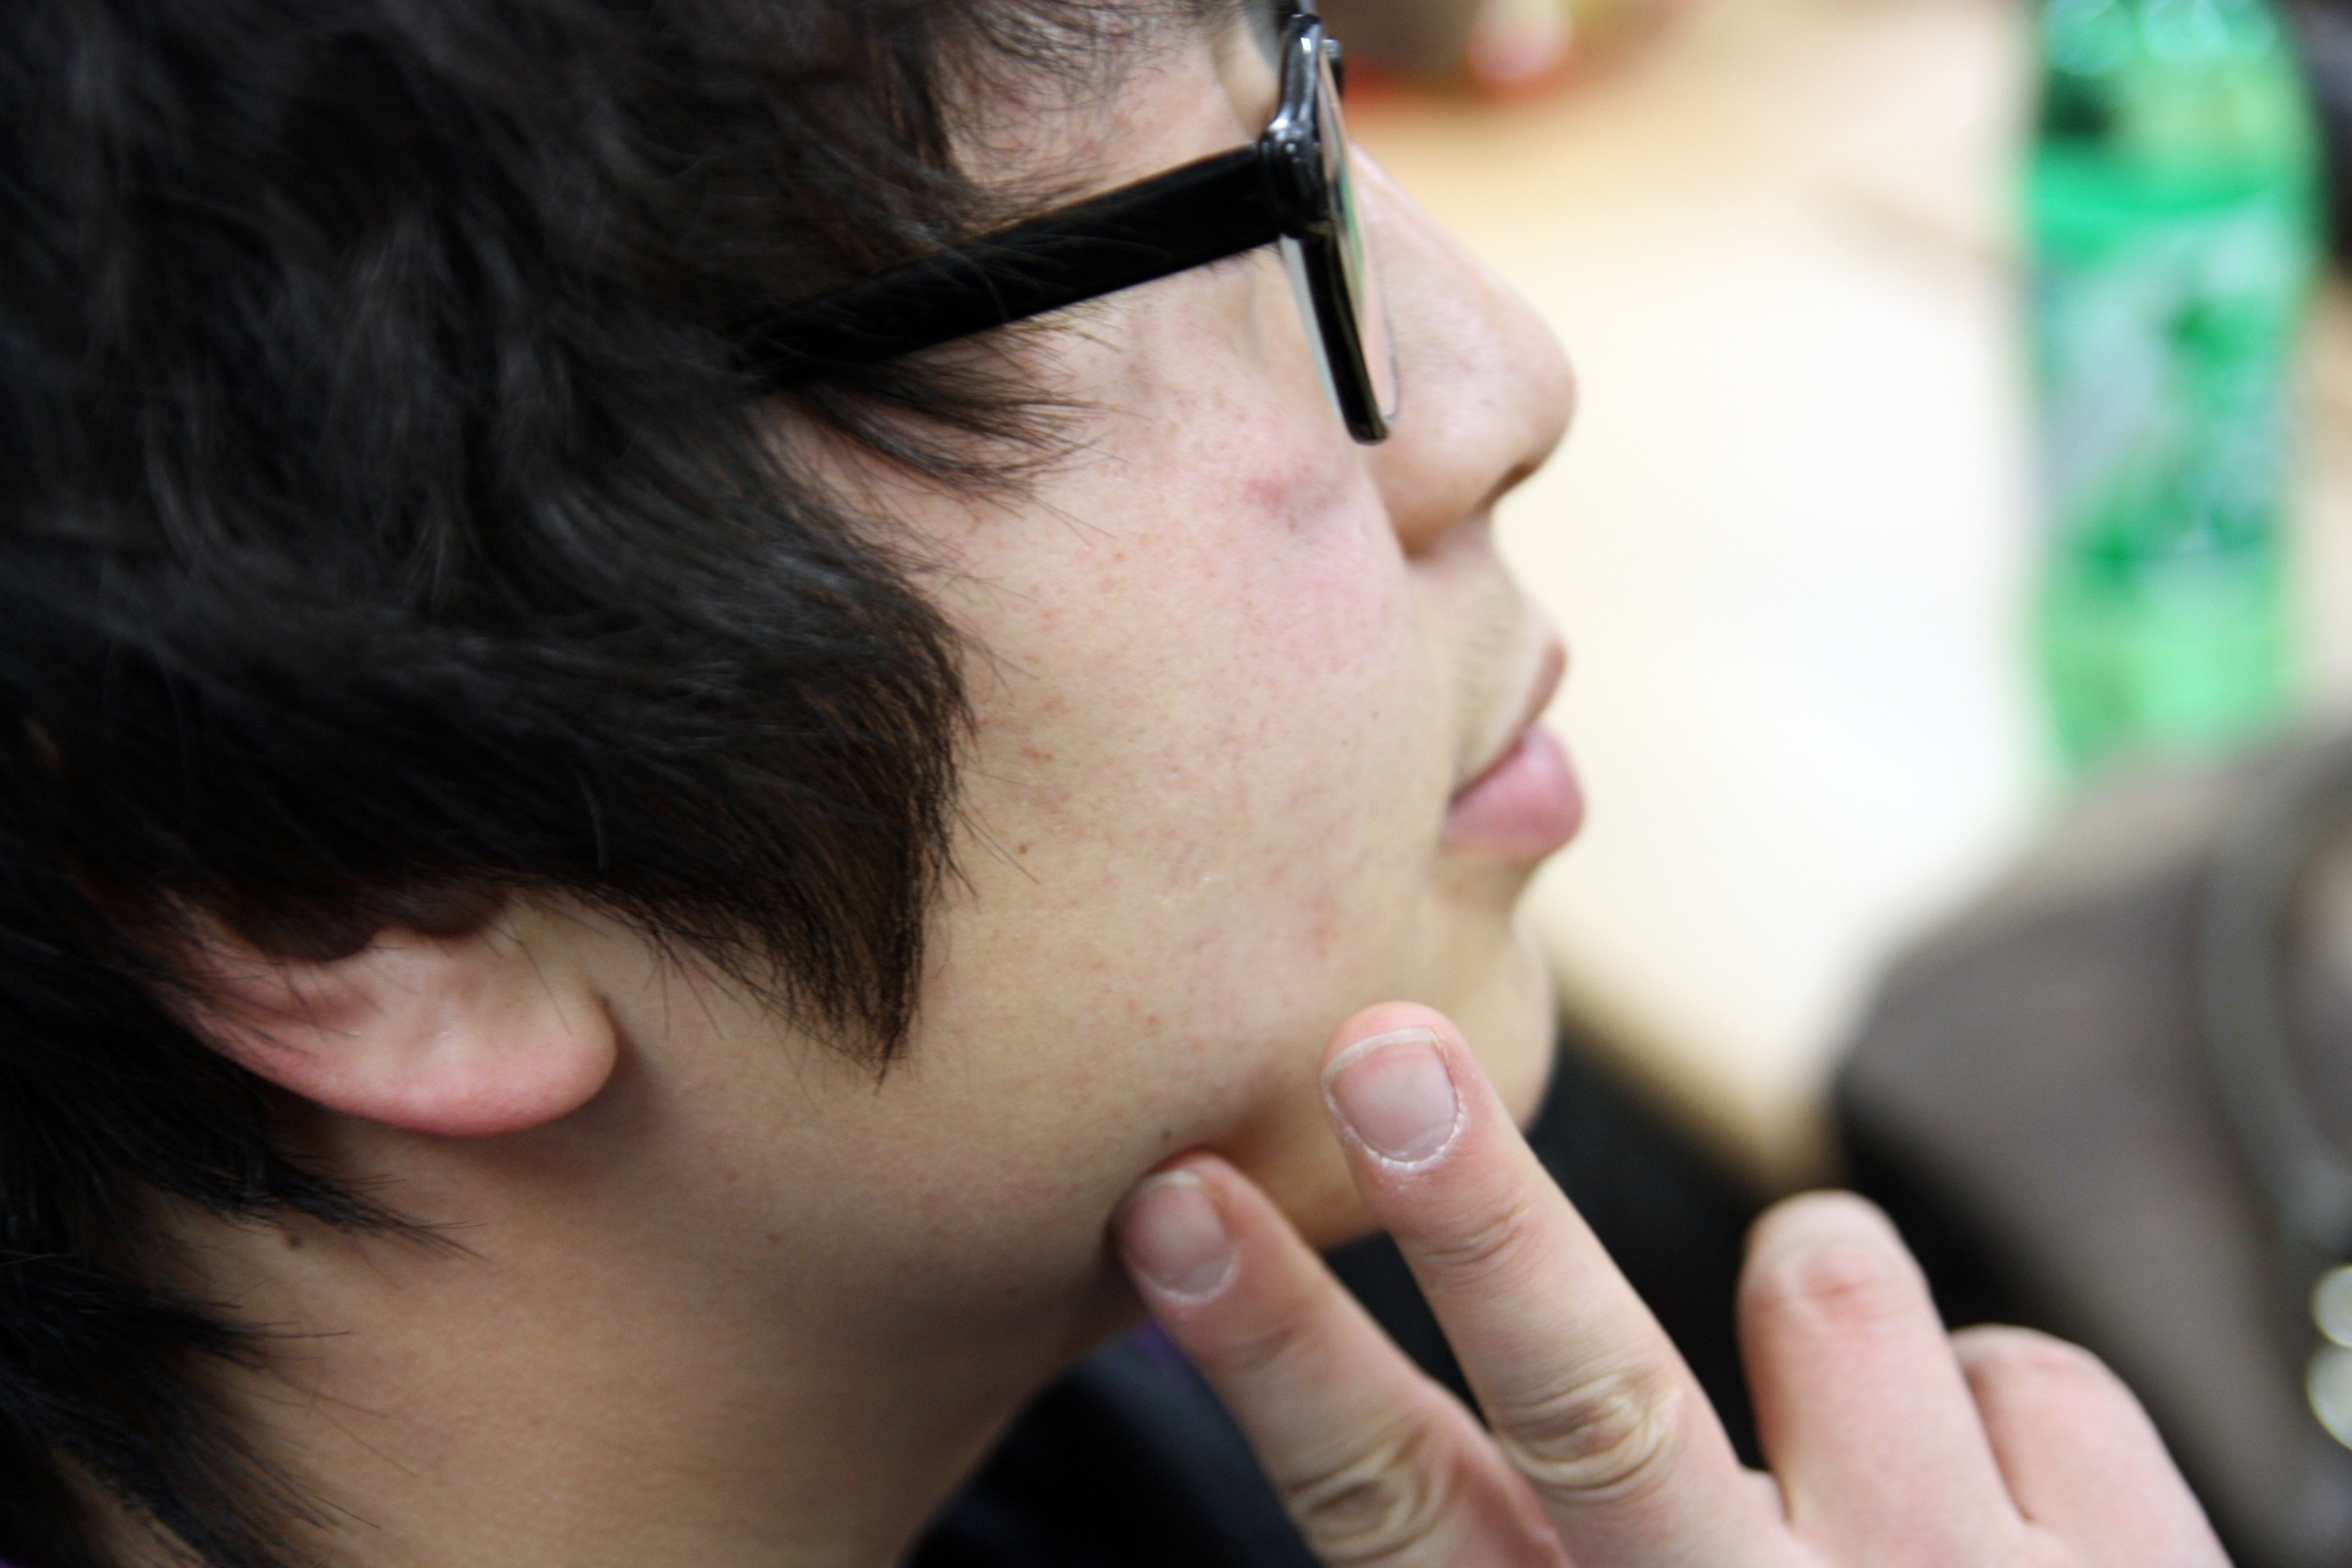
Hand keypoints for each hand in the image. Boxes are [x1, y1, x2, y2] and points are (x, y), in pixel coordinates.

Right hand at [1111, 1002, 2226, 1567]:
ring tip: (1837, 1446)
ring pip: (1825, 1276)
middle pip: (1593, 1405)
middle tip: (1381, 1055)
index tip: (1176, 1202)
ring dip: (1809, 1301)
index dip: (1277, 1351)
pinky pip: (2025, 1361)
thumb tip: (1319, 1382)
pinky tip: (1994, 1532)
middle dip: (1479, 1220)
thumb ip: (1489, 1543)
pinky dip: (1992, 1412)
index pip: (1392, 1508)